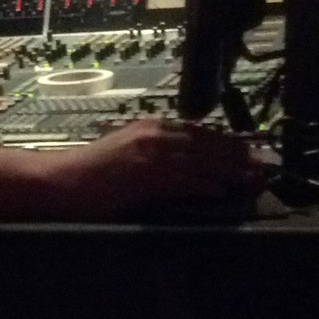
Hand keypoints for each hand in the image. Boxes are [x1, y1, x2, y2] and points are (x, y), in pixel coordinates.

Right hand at [59, 118, 270, 216]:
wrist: (59, 181)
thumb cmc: (88, 172)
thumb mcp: (124, 150)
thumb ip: (152, 151)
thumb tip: (179, 162)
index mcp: (150, 127)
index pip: (197, 131)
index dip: (223, 142)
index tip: (243, 150)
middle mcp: (155, 135)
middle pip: (206, 144)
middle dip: (235, 155)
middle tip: (258, 165)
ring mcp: (152, 156)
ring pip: (201, 161)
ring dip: (229, 171)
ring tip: (250, 179)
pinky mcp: (147, 177)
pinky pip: (185, 180)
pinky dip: (206, 185)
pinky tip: (221, 191)